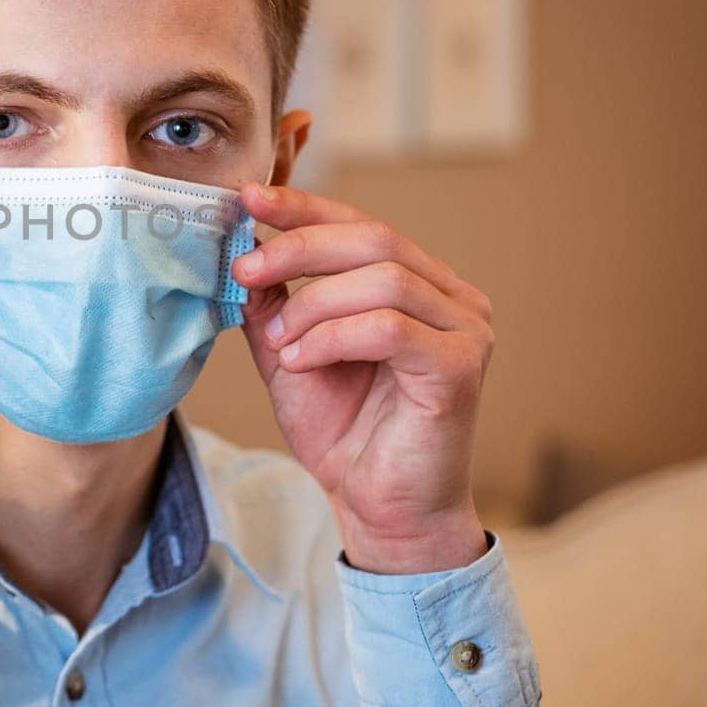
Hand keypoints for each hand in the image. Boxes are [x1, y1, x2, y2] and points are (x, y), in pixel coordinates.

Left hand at [234, 183, 493, 573]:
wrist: (378, 507)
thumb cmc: (344, 431)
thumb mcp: (290, 352)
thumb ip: (273, 301)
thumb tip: (243, 245)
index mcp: (416, 281)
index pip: (358, 224)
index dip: (303, 206)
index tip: (248, 198)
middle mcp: (450, 295)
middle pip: (374, 237)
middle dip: (298, 246)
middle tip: (244, 267)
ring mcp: (464, 328)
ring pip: (383, 278)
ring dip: (313, 303)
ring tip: (279, 343)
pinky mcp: (461, 366)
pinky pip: (390, 328)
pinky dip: (333, 337)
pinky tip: (302, 361)